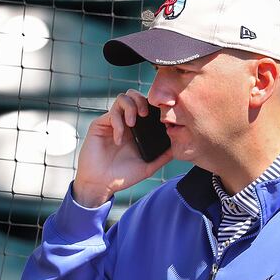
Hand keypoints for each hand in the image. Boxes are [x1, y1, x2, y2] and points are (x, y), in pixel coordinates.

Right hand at [73, 89, 172, 207]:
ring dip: (130, 107)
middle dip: (142, 100)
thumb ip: (163, 157)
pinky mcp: (100, 124)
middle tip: (145, 114)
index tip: (159, 115)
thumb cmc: (123, 176)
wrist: (101, 184)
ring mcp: (112, 121)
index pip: (146, 106)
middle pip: (134, 95)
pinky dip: (118, 123)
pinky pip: (112, 113)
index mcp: (137, 129)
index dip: (153, 105)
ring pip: (123, 98)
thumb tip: (179, 147)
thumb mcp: (148, 167)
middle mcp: (125, 122)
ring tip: (132, 124)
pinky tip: (119, 140)